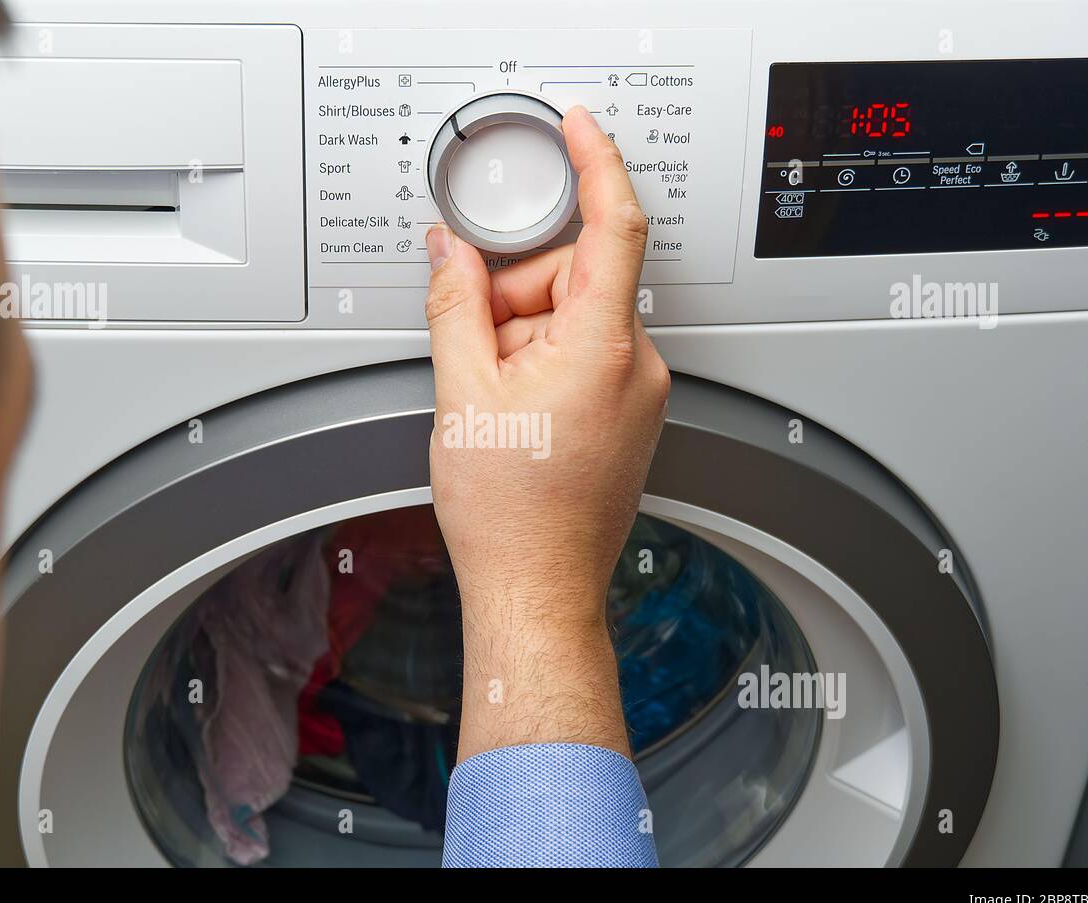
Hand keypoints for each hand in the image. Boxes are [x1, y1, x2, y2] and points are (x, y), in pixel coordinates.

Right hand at [425, 105, 669, 759]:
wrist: (536, 586)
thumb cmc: (511, 513)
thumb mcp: (463, 392)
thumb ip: (456, 305)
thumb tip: (450, 253)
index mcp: (605, 347)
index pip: (615, 227)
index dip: (596, 165)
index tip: (579, 131)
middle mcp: (637, 365)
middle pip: (575, 278)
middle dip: (517, 298)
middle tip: (478, 353)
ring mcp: (637, 392)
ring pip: (575, 318)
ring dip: (525, 337)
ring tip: (494, 399)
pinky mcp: (628, 413)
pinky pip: (586, 353)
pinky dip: (544, 361)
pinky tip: (514, 409)